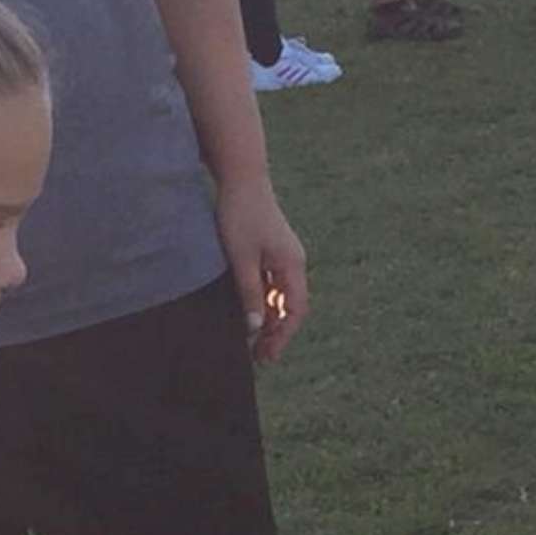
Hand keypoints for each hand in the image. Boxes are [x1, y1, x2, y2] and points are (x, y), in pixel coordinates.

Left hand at [215, 172, 308, 364]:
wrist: (241, 177)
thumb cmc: (240, 216)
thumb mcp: (241, 259)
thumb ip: (249, 294)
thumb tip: (255, 328)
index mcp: (292, 265)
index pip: (295, 311)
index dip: (283, 336)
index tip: (266, 355)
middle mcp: (293, 262)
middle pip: (290, 306)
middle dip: (276, 333)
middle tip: (259, 357)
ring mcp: (282, 255)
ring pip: (280, 296)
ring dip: (269, 319)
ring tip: (251, 341)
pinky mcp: (270, 249)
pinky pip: (271, 283)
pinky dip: (262, 301)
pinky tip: (247, 313)